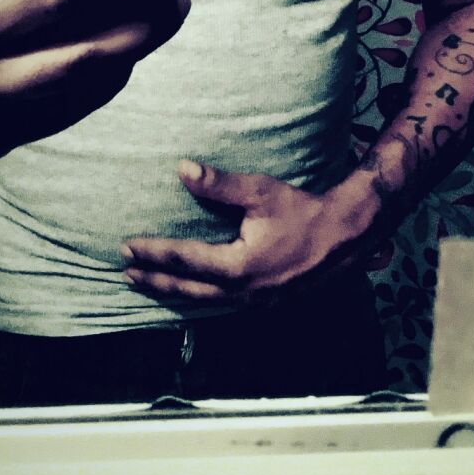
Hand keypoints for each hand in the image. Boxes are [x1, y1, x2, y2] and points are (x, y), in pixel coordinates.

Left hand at [121, 161, 377, 301]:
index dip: (153, 253)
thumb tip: (182, 170)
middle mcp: (243, 293)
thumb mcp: (261, 192)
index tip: (127, 246)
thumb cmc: (304, 211)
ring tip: (148, 283)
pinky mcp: (265, 304)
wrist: (347, 237)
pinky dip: (199, 298)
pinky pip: (222, 305)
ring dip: (174, 293)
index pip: (184, 261)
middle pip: (187, 290)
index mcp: (238, 267)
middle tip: (126, 272)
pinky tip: (190, 292)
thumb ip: (219, 185)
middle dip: (155, 281)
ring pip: (203, 302)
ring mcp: (255, 303)